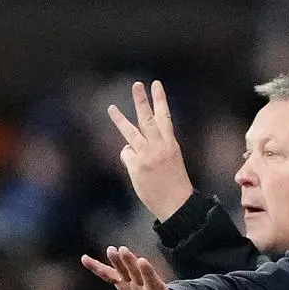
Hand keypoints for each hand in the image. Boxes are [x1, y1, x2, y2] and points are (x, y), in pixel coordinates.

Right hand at [81, 246, 188, 289]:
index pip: (152, 281)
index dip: (147, 272)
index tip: (142, 261)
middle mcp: (144, 283)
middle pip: (137, 272)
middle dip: (130, 262)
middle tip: (123, 250)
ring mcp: (132, 282)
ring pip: (123, 270)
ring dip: (117, 261)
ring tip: (111, 250)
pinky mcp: (122, 283)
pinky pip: (108, 275)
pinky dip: (97, 268)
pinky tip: (84, 259)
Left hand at [108, 80, 193, 221]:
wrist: (177, 205)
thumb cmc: (174, 183)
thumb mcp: (172, 160)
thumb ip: (155, 147)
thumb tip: (129, 145)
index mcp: (171, 144)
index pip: (165, 117)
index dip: (160, 100)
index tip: (156, 85)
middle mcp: (159, 147)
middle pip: (148, 119)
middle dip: (142, 101)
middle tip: (137, 85)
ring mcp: (147, 156)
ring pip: (131, 133)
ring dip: (120, 120)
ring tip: (111, 108)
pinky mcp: (137, 167)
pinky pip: (126, 155)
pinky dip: (129, 160)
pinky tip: (139, 171)